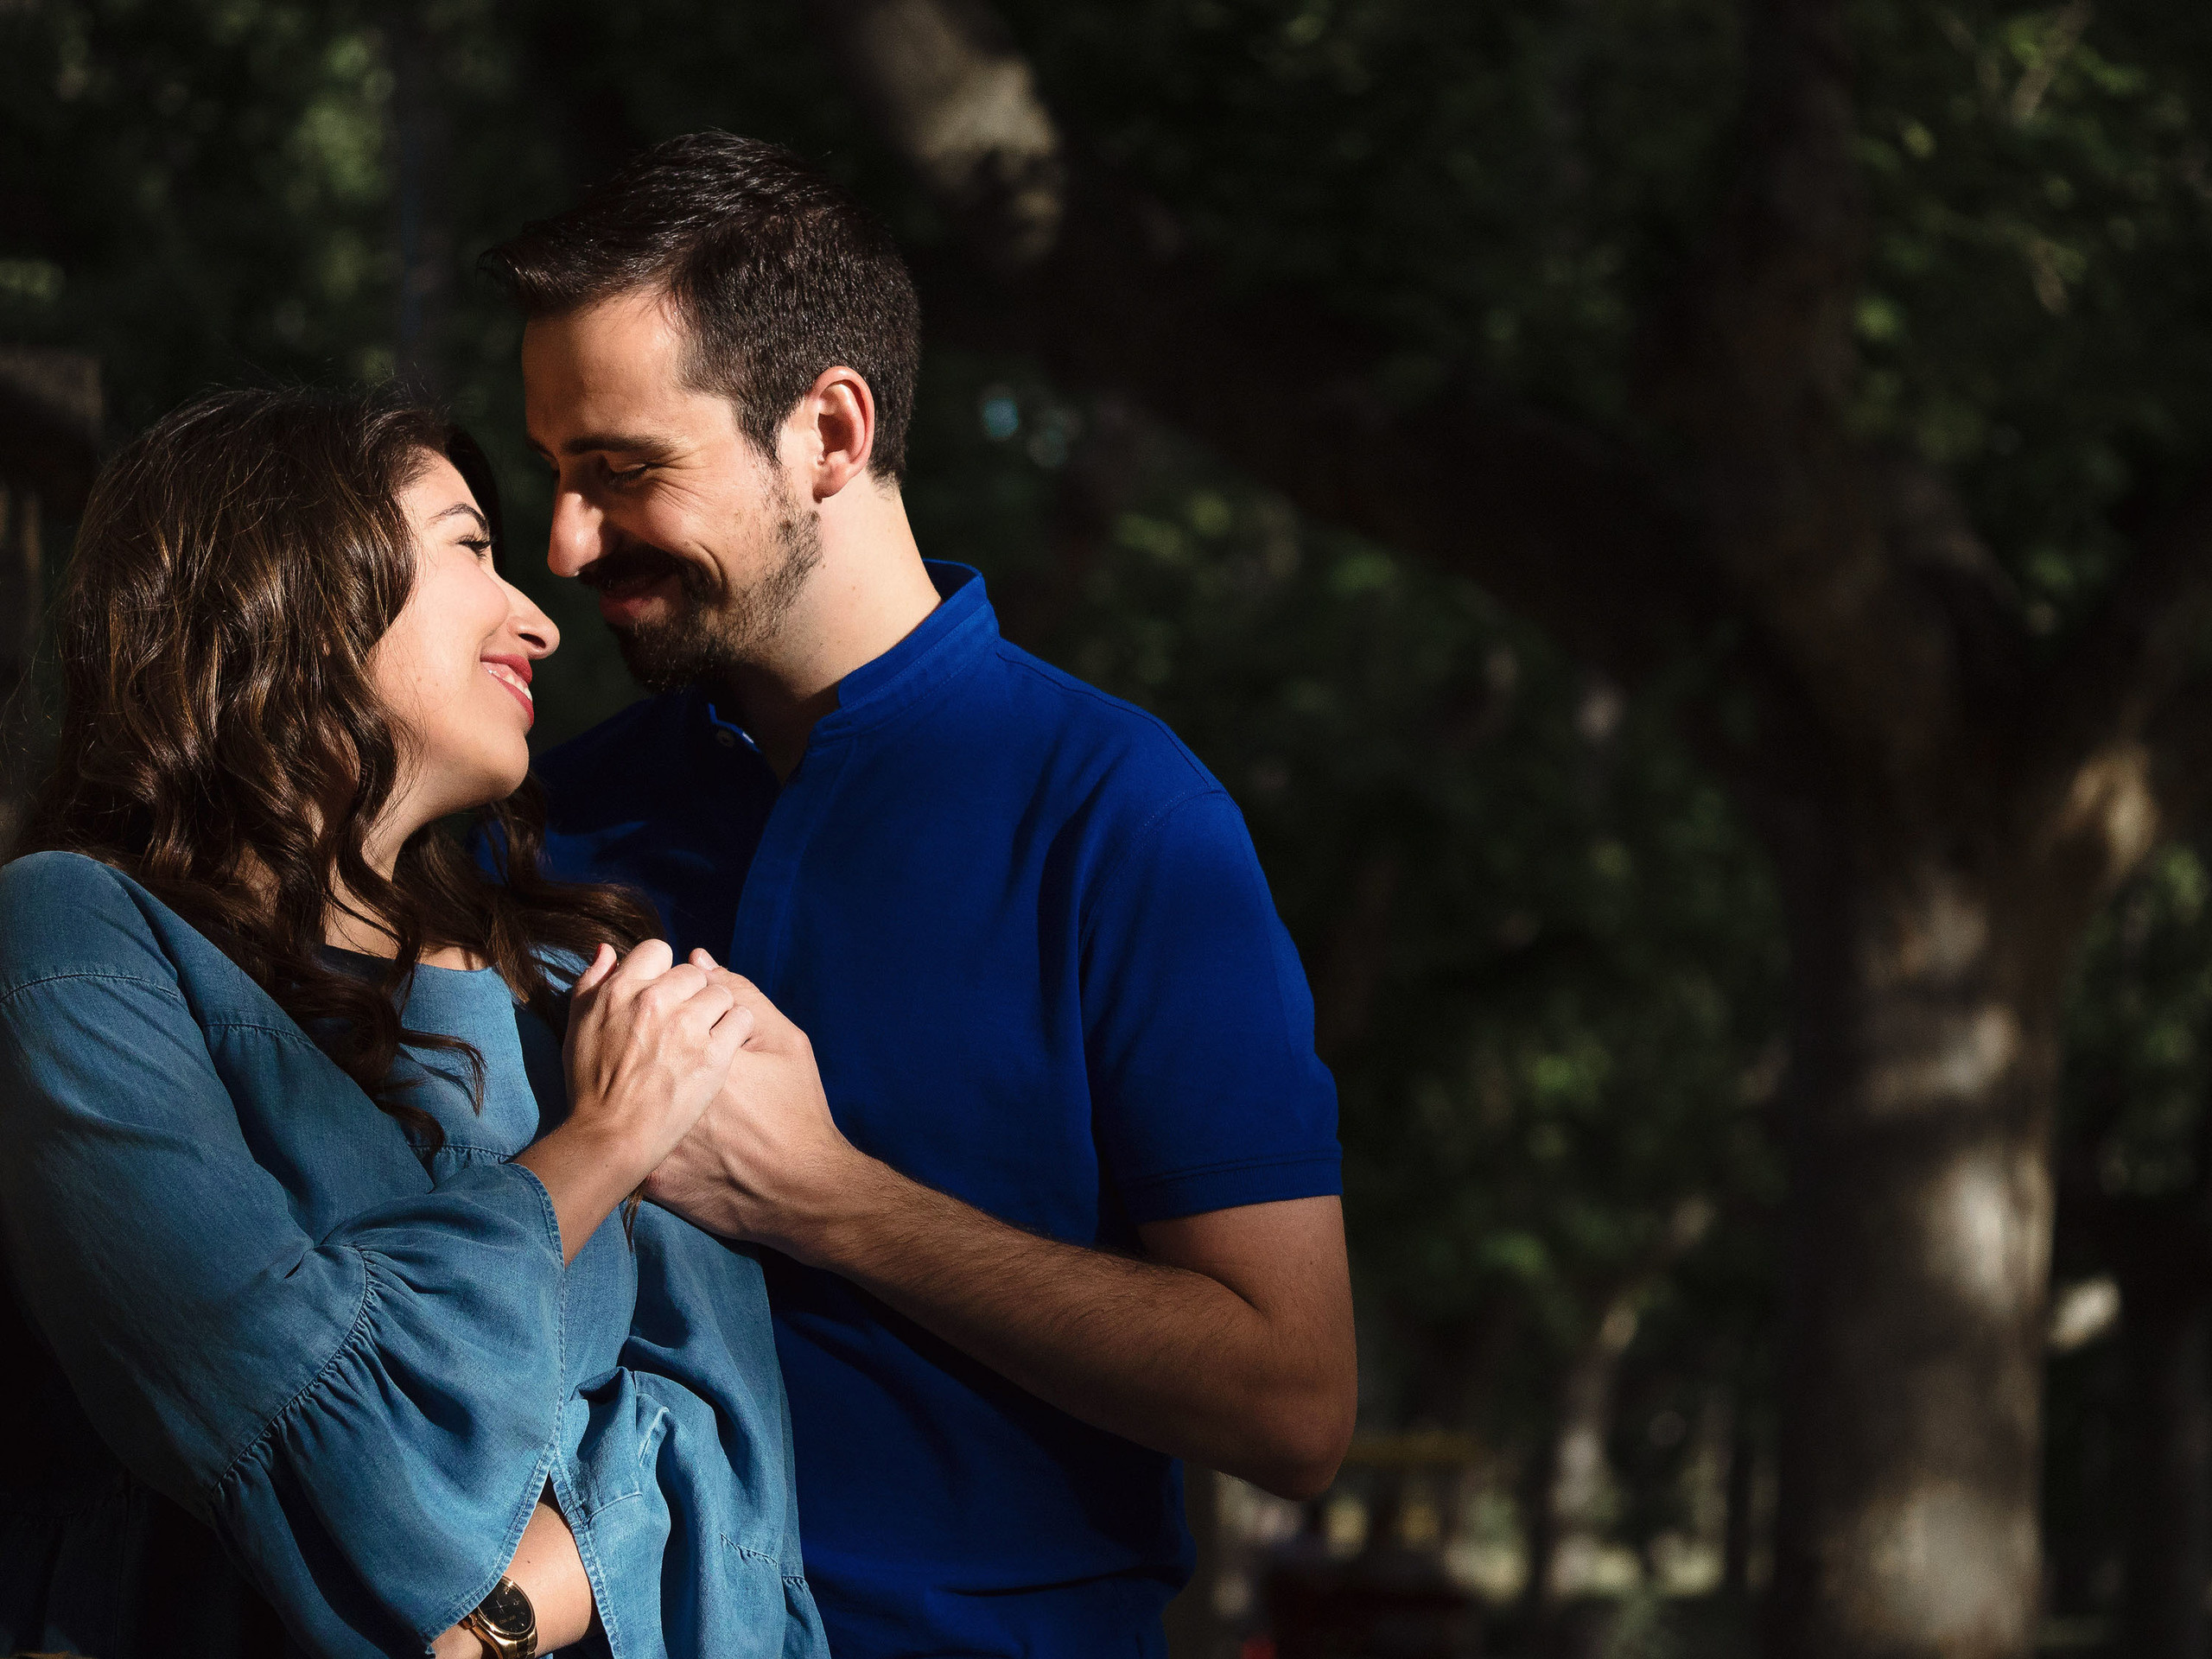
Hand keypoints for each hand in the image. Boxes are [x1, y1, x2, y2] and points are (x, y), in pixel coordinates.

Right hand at [561, 940, 751, 1168]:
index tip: (666, 996)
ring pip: (721, 993)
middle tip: (686, 1024)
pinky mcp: (713, 1054)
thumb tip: (608, 949)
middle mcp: (654, 1001)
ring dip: (717, 1012)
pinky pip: (741, 1019)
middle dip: (692, 994)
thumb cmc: (591, 1085)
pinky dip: (737, 1031)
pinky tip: (724, 1048)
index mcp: (620, 990)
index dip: (664, 973)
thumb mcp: (578, 1027)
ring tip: (705, 1038)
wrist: (612, 1136)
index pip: (658, 950)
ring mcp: (686, 1027)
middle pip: (694, 973)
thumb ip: (591, 982)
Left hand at [640, 956, 870, 1257]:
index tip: (692, 1018)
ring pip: (629, 1089)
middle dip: (654, 1035)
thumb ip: (742, 993)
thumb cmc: (797, 1113)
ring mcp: (652, 1136)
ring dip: (640, 1077)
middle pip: (638, 1040)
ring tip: (671, 1084)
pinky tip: (669, 1126)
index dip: (678, 1006)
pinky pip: (630, 1139)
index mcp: (694, 1044)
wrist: (797, 1192)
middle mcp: (664, 1086)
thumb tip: (699, 959)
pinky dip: (643, 1127)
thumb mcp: (785, 1044)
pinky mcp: (648, 1175)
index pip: (663, 999)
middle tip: (679, 1050)